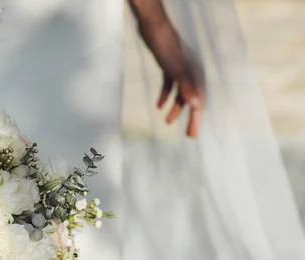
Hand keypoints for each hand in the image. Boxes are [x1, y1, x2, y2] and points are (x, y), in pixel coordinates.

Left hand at [140, 22, 205, 136]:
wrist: (155, 28)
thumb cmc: (167, 48)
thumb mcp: (176, 71)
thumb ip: (187, 88)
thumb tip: (197, 106)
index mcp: (196, 76)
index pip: (199, 103)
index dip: (196, 120)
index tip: (192, 135)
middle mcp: (191, 74)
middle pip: (193, 100)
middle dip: (191, 118)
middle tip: (189, 136)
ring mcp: (180, 70)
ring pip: (180, 94)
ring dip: (175, 108)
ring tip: (168, 122)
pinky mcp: (170, 66)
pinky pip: (170, 85)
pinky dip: (165, 95)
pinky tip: (158, 106)